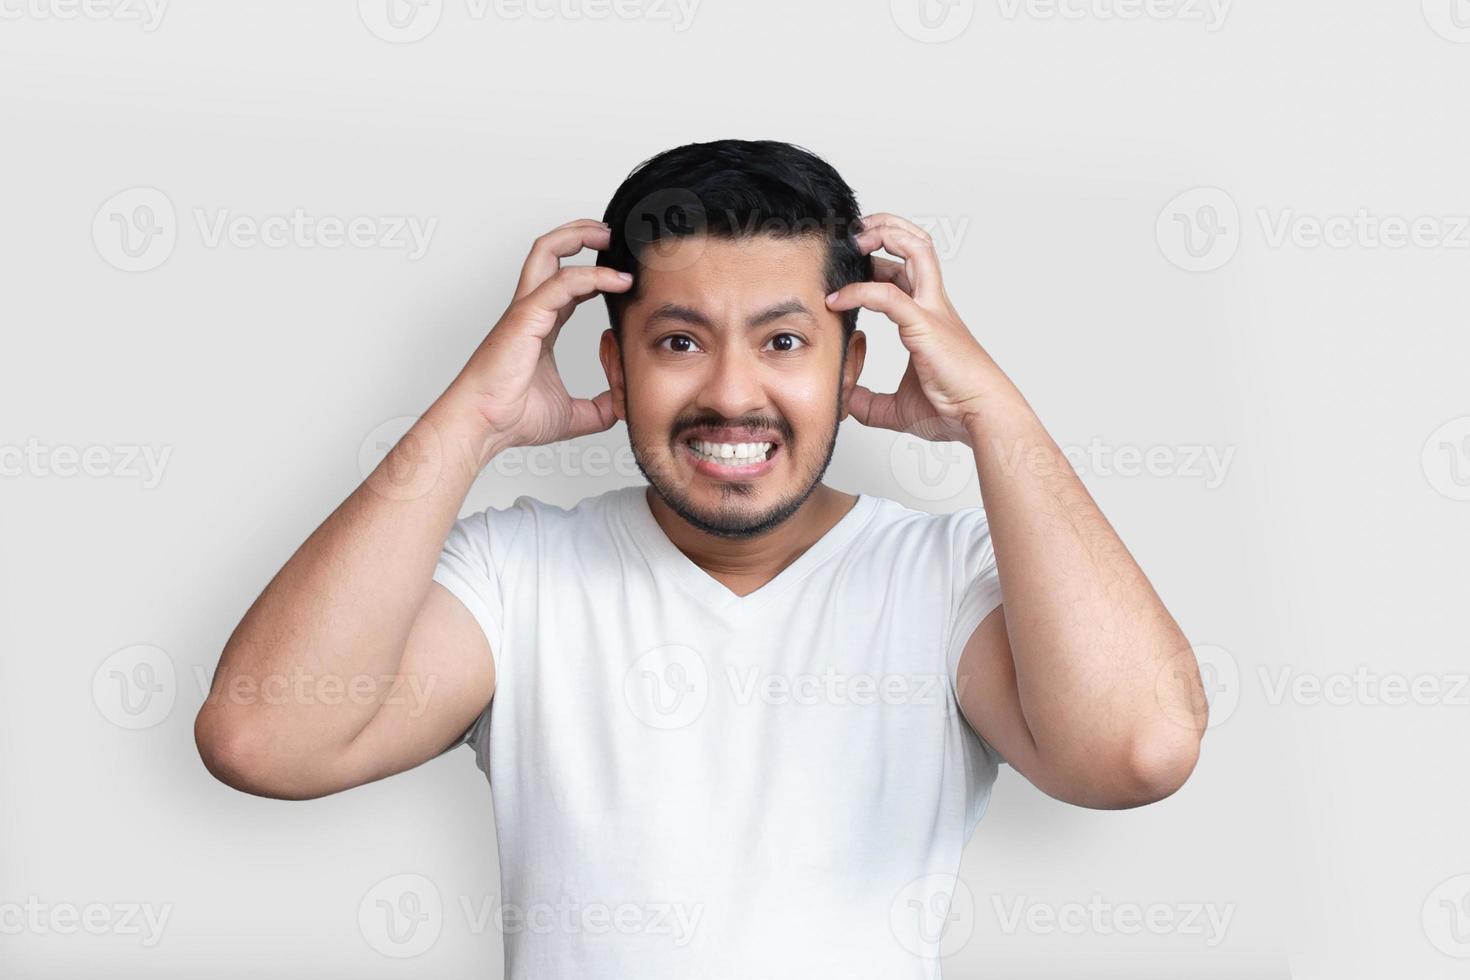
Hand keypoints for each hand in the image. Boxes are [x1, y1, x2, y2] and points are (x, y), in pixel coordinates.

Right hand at [451, 219, 632, 454]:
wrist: (484, 426)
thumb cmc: (510, 417)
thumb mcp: (572, 414)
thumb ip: (599, 407)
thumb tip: (621, 406)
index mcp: (539, 326)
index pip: (567, 284)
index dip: (594, 272)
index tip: (622, 273)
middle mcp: (530, 311)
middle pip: (549, 252)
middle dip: (581, 233)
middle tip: (613, 236)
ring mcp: (526, 310)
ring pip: (548, 251)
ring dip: (580, 236)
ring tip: (611, 238)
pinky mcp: (526, 317)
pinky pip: (562, 282)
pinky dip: (591, 275)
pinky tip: (616, 280)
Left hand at [825, 213, 1002, 445]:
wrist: (982, 418)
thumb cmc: (953, 410)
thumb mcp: (897, 408)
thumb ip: (869, 401)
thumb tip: (845, 400)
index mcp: (929, 318)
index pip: (906, 271)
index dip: (878, 260)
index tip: (851, 263)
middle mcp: (933, 306)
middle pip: (917, 245)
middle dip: (885, 227)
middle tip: (853, 234)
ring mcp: (932, 312)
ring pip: (916, 250)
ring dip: (883, 236)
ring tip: (854, 241)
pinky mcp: (925, 326)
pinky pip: (888, 296)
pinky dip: (859, 291)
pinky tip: (836, 300)